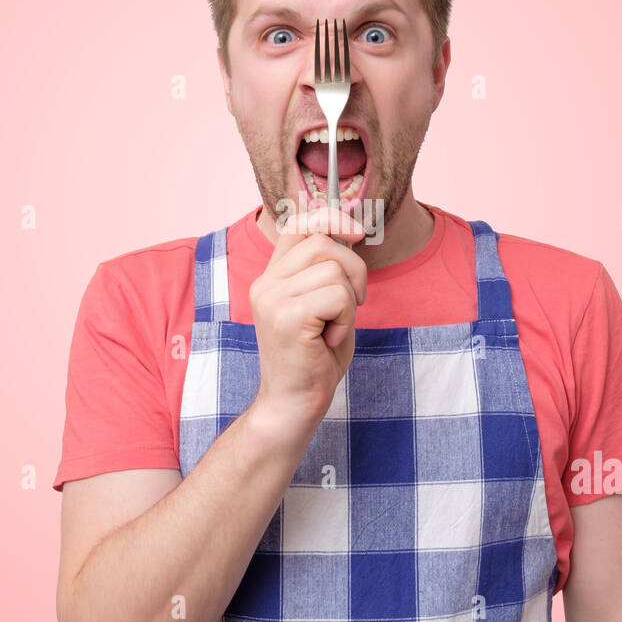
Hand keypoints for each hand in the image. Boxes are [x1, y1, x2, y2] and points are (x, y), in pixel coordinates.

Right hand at [248, 207, 366, 444]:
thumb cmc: (314, 359)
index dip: (330, 217)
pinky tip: (328, 340)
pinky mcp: (286, 317)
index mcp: (271, 278)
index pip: (296, 222)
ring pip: (335, 270)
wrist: (293, 404)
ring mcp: (272, 299)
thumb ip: (328, 271)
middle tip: (354, 303)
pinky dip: (345, 319)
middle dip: (355, 269)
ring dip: (349, 302)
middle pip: (323, 242)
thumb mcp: (323, 306)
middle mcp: (266, 283)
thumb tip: (349, 230)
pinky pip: (338, 296)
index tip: (355, 232)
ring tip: (333, 328)